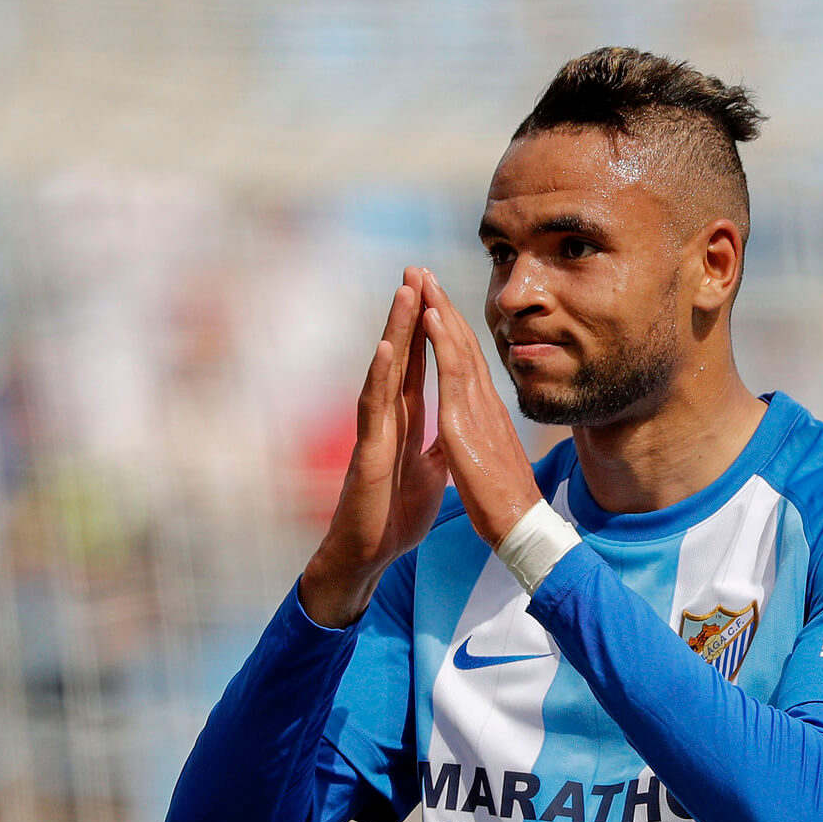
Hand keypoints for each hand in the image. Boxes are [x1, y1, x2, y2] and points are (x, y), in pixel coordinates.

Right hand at [299, 273, 448, 627]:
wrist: (371, 552)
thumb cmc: (394, 513)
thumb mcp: (431, 472)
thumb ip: (439, 444)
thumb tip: (454, 427)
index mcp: (406, 420)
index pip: (419, 365)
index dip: (428, 330)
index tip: (437, 292)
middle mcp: (388, 417)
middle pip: (401, 356)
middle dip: (409, 313)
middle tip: (416, 269)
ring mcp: (375, 430)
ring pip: (386, 370)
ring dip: (395, 330)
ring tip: (404, 291)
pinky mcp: (368, 450)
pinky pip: (375, 407)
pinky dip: (382, 375)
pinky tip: (389, 347)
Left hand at [420, 272, 543, 546]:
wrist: (520, 526)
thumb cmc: (506, 503)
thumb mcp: (491, 462)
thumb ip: (484, 440)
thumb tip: (480, 432)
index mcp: (486, 413)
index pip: (467, 362)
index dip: (452, 330)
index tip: (437, 302)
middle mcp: (486, 403)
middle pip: (465, 344)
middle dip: (445, 306)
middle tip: (427, 274)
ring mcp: (478, 409)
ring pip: (459, 348)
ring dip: (441, 309)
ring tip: (424, 279)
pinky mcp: (467, 423)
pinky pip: (453, 373)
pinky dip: (443, 341)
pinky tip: (431, 316)